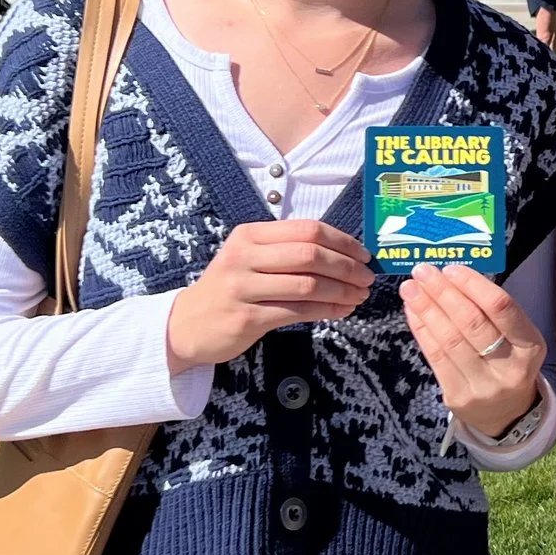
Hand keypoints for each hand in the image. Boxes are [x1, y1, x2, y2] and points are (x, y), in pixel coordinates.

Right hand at [166, 220, 373, 369]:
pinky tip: (342, 310)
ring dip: (342, 291)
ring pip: (308, 284)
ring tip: (359, 296)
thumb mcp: (251, 258)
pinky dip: (328, 310)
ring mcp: (242, 287)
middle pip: (310, 254)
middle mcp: (244, 256)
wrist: (188, 325)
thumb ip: (287, 250)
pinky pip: (298, 311)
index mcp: (249, 235)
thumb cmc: (231, 288)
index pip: (307, 229)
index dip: (343, 241)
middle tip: (367, 278)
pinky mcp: (246, 317)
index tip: (364, 255)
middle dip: (347, 267)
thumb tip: (345, 253)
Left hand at [403, 265, 545, 439]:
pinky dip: (422, 331)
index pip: (501, 308)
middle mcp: (509, 367)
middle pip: (472, 323)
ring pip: (450, 340)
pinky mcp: (458, 397)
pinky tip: (413, 312)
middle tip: (423, 271)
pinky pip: (435, 358)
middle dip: (443, 293)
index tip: (451, 268)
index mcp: (530, 346)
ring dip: (426, 309)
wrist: (507, 415)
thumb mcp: (517, 339)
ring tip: (410, 288)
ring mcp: (483, 386)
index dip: (473, 285)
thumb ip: (492, 313)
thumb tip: (452, 278)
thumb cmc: (509, 363)